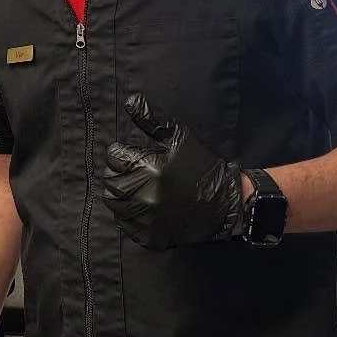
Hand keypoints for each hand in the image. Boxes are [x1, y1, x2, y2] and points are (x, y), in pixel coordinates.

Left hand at [102, 94, 243, 250]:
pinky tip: (143, 205)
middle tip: (135, 171)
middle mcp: (145, 195)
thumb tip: (130, 101)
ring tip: (138, 187)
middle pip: (110, 180)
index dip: (121, 153)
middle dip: (119, 172)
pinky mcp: (150, 235)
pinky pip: (124, 224)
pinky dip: (128, 215)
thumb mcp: (179, 138)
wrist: (226, 203)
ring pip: (114, 203)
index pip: (113, 156)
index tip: (132, 154)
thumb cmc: (202, 166)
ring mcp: (147, 218)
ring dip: (121, 193)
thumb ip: (151, 120)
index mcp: (149, 168)